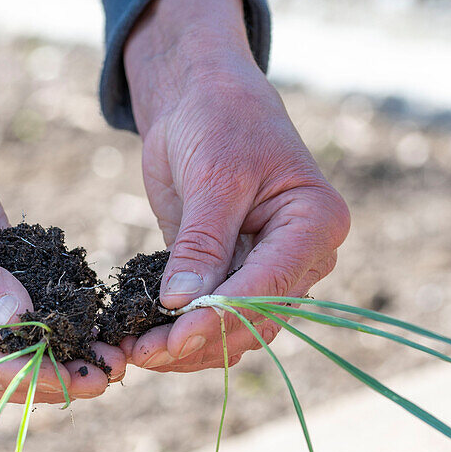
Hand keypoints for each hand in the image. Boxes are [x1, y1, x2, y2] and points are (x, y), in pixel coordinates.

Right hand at [0, 32, 123, 401]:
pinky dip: (62, 318)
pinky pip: (28, 309)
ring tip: (114, 361)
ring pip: (17, 347)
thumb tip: (21, 324)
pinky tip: (99, 325)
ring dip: (64, 354)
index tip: (72, 379)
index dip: (21, 375)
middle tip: (106, 378)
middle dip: (51, 374)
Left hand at [121, 0, 349, 371]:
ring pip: (236, 331)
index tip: (173, 338)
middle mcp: (303, 255)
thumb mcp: (213, 174)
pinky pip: (213, 318)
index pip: (271, 287)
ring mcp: (270, 270)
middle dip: (199, 341)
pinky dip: (179, 331)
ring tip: (134, 351)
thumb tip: (182, 305)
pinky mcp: (234, 275)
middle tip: (141, 354)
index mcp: (316, 222)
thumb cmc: (218, 118)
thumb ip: (202, 242)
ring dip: (187, 348)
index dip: (221, 317)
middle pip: (256, 320)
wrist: (201, 97)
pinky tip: (140, 338)